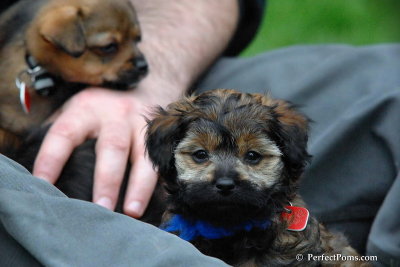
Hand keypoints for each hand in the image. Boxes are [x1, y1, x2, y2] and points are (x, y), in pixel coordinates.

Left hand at [33, 84, 173, 216]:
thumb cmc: (103, 106)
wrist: (146, 85)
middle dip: (107, 180)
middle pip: (113, 146)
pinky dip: (160, 182)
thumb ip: (62, 132)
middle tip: (102, 209)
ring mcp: (143, 124)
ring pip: (144, 155)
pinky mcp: (163, 135)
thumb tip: (40, 171)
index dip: (52, 159)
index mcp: (86, 109)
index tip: (43, 185)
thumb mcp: (78, 109)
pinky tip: (157, 201)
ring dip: (139, 186)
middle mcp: (117, 115)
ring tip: (132, 211)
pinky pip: (163, 159)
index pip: (65, 134)